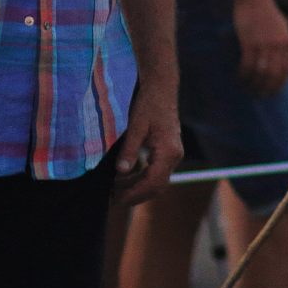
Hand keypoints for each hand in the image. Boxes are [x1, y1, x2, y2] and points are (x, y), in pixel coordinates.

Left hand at [113, 85, 183, 206]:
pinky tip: (124, 176)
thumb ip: (129, 150)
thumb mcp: (136, 126)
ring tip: (114, 188)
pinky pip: (156, 171)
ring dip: (137, 186)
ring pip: (156, 180)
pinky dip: (141, 177)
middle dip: (135, 195)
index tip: (116, 199)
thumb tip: (121, 172)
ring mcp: (173, 154)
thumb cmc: (149, 103)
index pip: (153, 182)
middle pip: (157, 186)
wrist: (162, 87)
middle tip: (112, 198)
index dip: (134, 193)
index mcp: (168, 151)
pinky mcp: (168, 151)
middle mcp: (175, 156)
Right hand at [233, 0, 287, 95]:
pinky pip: (247, 64)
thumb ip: (282, 45)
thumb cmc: (265, 13)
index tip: (272, 92)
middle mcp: (278, 46)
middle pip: (273, 75)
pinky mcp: (250, 42)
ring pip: (260, 72)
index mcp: (287, 43)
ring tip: (247, 88)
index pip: (286, 70)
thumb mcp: (281, 28)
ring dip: (253, 84)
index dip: (279, 84)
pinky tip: (239, 77)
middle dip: (266, 88)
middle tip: (258, 95)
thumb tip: (281, 63)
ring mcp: (264, 44)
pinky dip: (243, 74)